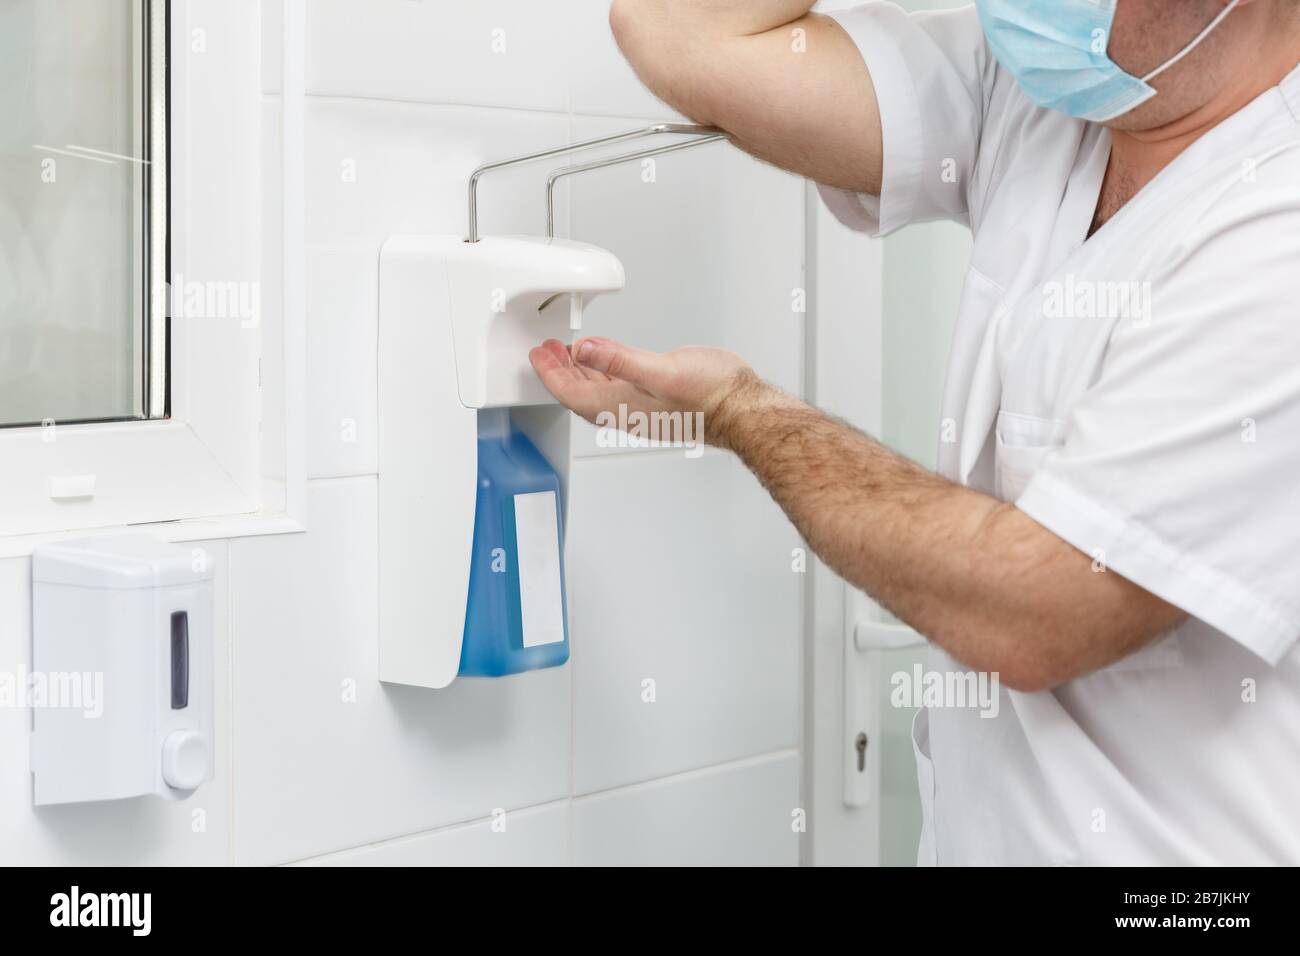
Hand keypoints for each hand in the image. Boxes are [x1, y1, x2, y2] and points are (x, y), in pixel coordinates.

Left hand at [528, 336, 758, 449]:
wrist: (743, 408)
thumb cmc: (711, 396)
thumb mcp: (661, 370)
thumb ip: (620, 358)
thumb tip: (584, 349)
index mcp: (620, 405)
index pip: (571, 392)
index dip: (550, 373)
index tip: (537, 355)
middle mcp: (626, 409)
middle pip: (578, 392)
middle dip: (558, 372)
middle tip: (544, 352)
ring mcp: (640, 405)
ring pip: (596, 389)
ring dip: (578, 371)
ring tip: (565, 353)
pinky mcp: (655, 396)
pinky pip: (616, 384)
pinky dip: (601, 370)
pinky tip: (603, 359)